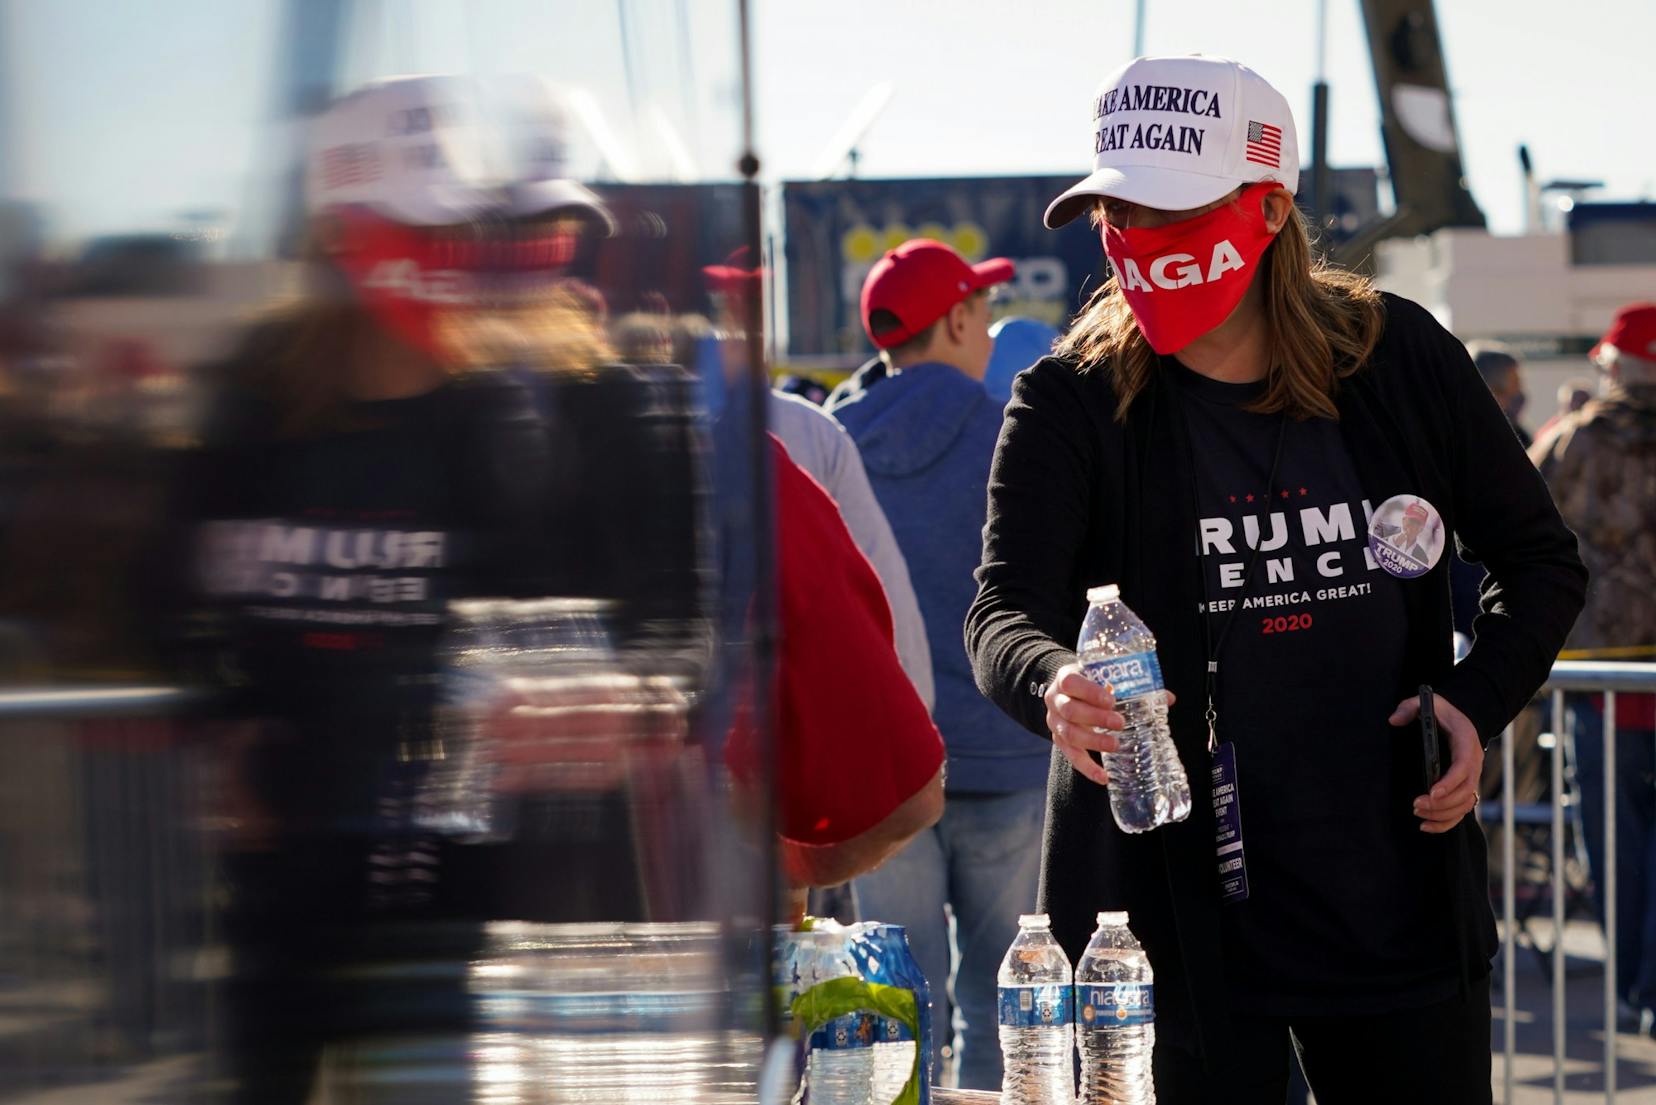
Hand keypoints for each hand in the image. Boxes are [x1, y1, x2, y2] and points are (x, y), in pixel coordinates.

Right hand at [1043, 662, 1174, 786]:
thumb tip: (1168, 698)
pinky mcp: (1058, 740)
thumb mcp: (1106, 679)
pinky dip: (1087, 767)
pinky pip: (1071, 755)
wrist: (1070, 693)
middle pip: (1070, 709)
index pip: (1071, 682)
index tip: (1111, 700)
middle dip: (1095, 718)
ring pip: (1068, 733)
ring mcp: (1054, 721)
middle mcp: (1055, 699)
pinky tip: (1102, 776)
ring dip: (1092, 741)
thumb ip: (1134, 686)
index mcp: (1066, 678)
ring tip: (1115, 745)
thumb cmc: (1093, 684)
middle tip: (1120, 723)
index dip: (1089, 692)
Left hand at [1391, 692, 1482, 832]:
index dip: (1449, 782)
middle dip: (1442, 803)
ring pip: (1465, 805)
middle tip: (1416, 805)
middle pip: (1464, 792)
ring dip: (1443, 815)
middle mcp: (1473, 763)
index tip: (1431, 792)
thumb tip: (1393, 720)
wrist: (1460, 717)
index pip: (1463, 767)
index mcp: (1466, 742)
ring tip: (1418, 815)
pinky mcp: (1464, 787)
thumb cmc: (1441, 711)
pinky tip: (1426, 826)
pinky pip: (1461, 811)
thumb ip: (1410, 707)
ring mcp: (1471, 777)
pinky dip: (1446, 822)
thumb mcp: (1426, 702)